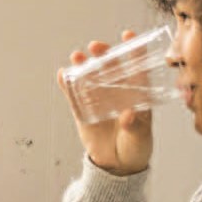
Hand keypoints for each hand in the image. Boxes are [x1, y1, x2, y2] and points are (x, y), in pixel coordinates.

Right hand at [57, 30, 152, 175]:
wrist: (117, 166)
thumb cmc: (135, 147)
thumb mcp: (139, 138)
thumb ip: (134, 126)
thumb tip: (127, 115)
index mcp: (136, 94)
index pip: (136, 68)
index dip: (134, 51)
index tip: (129, 35)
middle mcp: (117, 93)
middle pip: (109, 68)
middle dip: (103, 54)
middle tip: (96, 46)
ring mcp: (99, 100)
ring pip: (90, 77)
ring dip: (83, 65)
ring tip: (77, 56)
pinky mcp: (83, 111)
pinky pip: (74, 95)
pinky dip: (67, 85)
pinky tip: (62, 74)